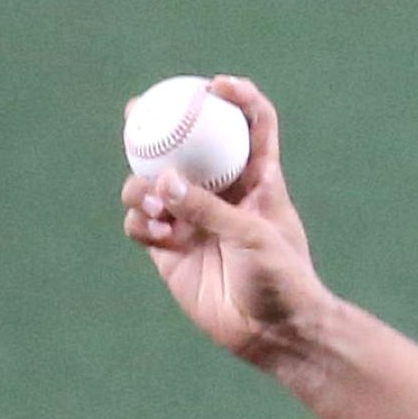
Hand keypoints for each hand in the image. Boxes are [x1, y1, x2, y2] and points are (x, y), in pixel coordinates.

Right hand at [120, 76, 325, 363]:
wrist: (274, 334)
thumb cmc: (282, 280)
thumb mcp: (254, 237)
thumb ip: (209, 209)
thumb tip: (162, 179)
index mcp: (258, 182)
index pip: (252, 127)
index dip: (238, 98)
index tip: (215, 85)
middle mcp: (223, 195)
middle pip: (187, 146)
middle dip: (159, 125)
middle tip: (135, 111)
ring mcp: (194, 220)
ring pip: (153, 184)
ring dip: (140, 184)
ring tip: (150, 202)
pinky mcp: (172, 250)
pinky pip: (141, 223)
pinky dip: (138, 221)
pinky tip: (151, 231)